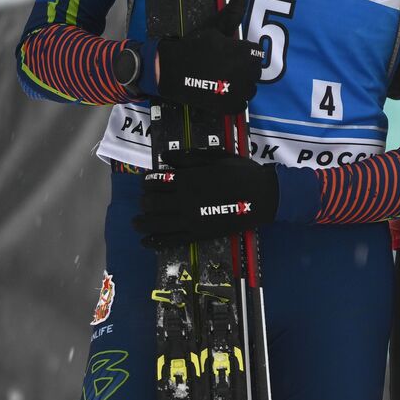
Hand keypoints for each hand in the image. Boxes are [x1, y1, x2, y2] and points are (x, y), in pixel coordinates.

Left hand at [135, 150, 277, 246]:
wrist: (263, 196)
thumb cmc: (241, 173)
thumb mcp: (216, 157)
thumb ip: (188, 157)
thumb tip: (163, 157)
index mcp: (188, 180)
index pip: (155, 182)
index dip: (147, 181)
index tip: (147, 181)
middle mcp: (184, 201)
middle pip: (151, 203)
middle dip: (144, 201)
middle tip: (145, 200)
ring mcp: (190, 220)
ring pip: (155, 223)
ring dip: (142, 223)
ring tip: (137, 222)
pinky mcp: (198, 235)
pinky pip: (170, 240)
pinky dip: (155, 241)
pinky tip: (147, 241)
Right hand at [154, 0, 263, 113]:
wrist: (170, 70)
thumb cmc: (193, 46)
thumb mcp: (215, 26)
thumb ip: (234, 9)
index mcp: (243, 51)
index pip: (256, 53)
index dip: (242, 51)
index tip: (228, 52)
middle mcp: (245, 72)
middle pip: (255, 70)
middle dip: (242, 67)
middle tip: (223, 65)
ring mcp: (238, 91)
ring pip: (251, 87)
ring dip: (241, 83)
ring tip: (222, 77)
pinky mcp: (230, 106)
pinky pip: (243, 103)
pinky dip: (234, 99)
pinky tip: (221, 90)